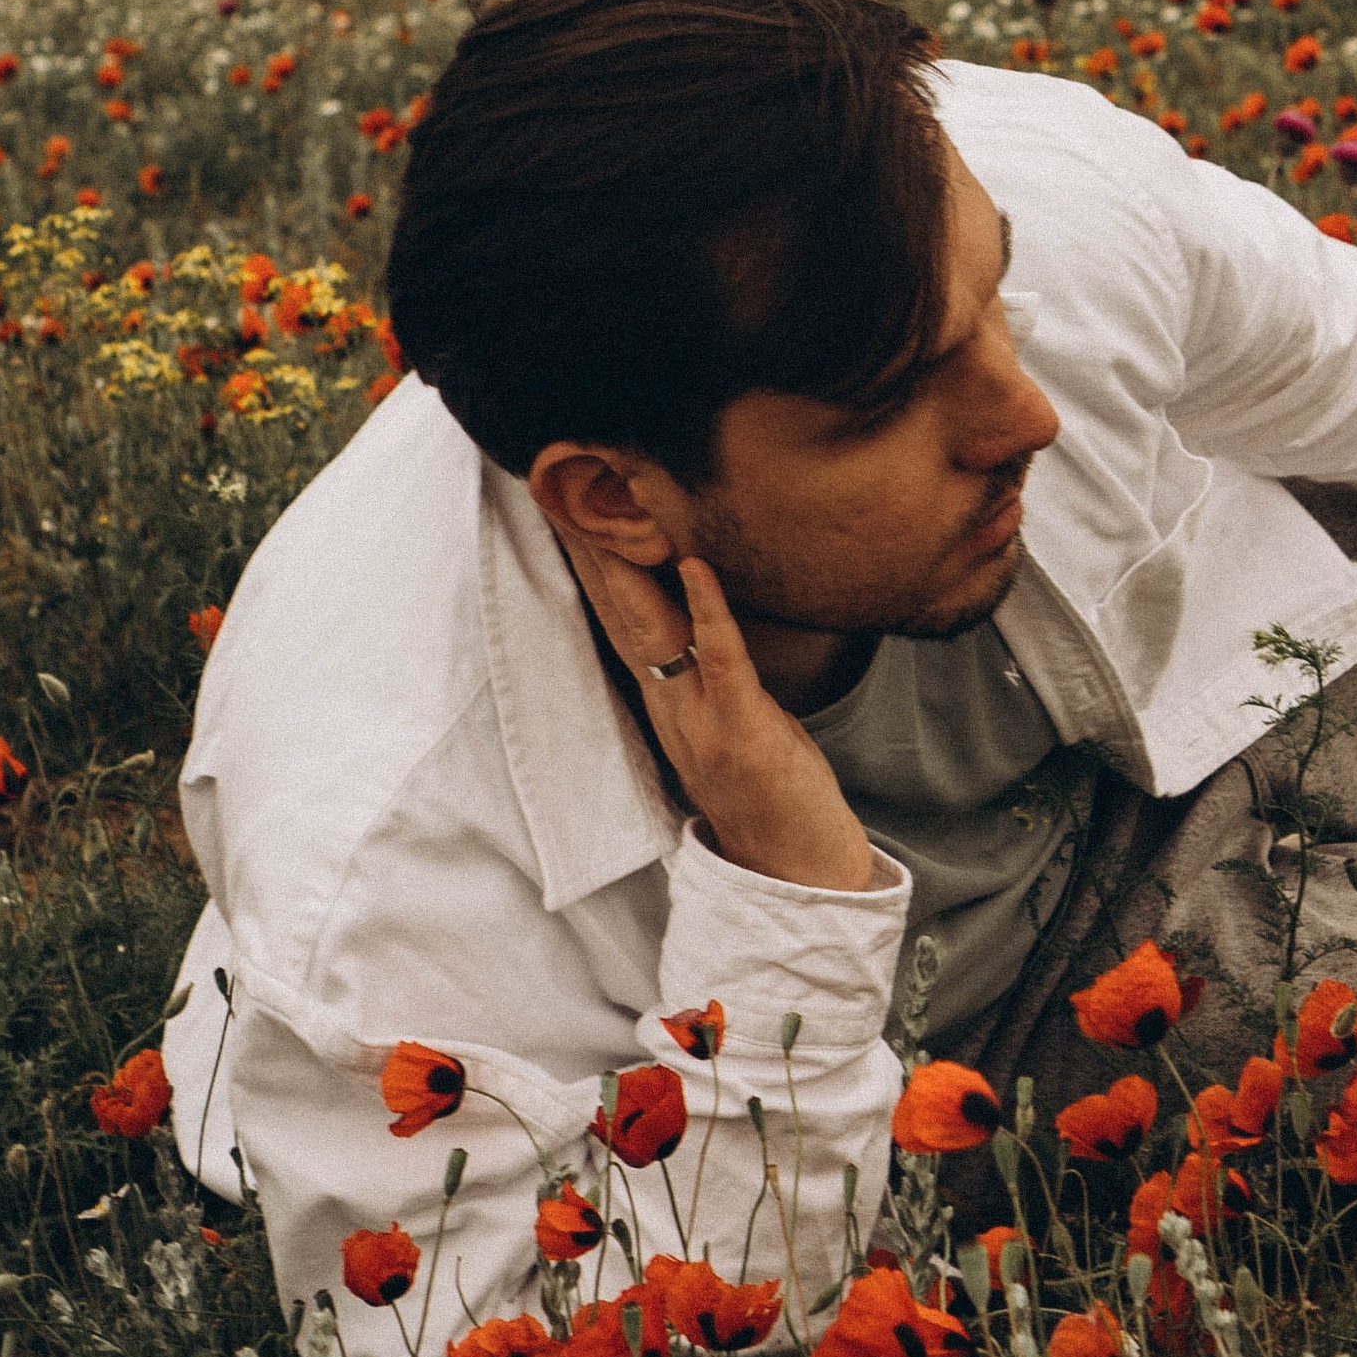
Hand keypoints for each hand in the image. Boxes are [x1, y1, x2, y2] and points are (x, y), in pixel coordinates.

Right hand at [565, 542, 877, 892]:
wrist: (794, 868)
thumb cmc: (769, 790)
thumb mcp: (723, 722)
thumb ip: (702, 674)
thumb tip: (696, 622)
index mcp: (665, 701)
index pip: (619, 619)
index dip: (592, 562)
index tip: (569, 507)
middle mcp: (670, 706)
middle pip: (619, 616)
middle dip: (590, 551)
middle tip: (561, 488)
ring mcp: (701, 720)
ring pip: (654, 632)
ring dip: (629, 569)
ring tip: (608, 511)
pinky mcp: (742, 730)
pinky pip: (721, 659)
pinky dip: (706, 610)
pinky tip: (694, 567)